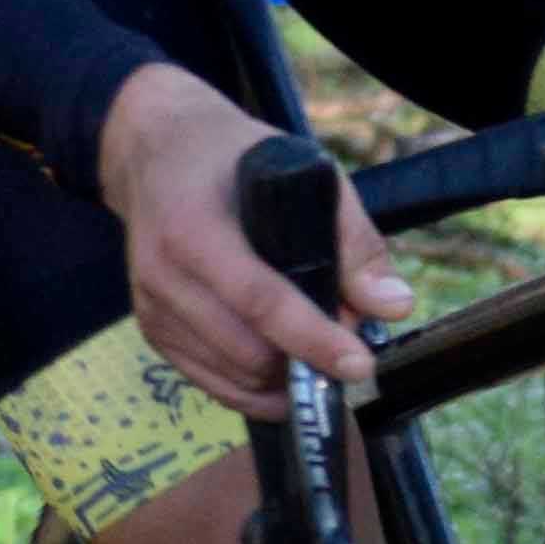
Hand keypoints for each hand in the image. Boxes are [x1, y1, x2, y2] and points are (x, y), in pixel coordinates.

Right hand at [95, 64, 413, 413]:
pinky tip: (285, 367)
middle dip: (307, 360)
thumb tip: (392, 306)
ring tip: (315, 347)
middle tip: (345, 340)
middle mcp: (163, 274)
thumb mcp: (305, 172)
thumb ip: (353, 240)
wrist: (156, 154)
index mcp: (195, 228)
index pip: (258, 300)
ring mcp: (151, 308)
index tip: (359, 364)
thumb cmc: (236, 159)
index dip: (313, 339)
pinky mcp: (152, 331)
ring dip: (284, 378)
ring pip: (234, 377)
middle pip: (248, 351)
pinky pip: (214, 384)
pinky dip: (256, 388)